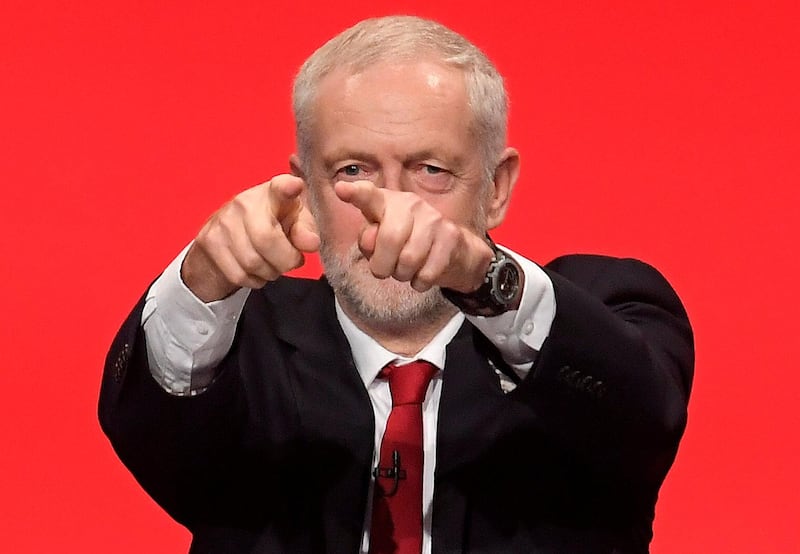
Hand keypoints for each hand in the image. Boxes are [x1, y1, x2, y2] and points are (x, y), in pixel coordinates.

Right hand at [182, 175, 319, 301]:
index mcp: (272, 194)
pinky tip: (255, 270)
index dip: (287, 187)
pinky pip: (238, 274)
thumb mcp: (294, 224)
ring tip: (272, 264)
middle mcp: (244, 202)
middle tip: (290, 261)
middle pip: (266, 239)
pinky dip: (254, 280)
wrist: (227, 240)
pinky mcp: (208, 241)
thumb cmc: (271, 227)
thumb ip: (306, 231)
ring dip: (270, 272)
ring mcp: (223, 221)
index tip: (295, 186)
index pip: (280, 187)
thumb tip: (310, 243)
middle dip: (285, 260)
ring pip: (252, 262)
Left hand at [333, 180, 492, 292]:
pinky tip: (422, 273)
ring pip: (408, 260)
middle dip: (382, 265)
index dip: (355, 193)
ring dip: (402, 275)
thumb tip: (370, 238)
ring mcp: (434, 218)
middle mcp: (412, 204)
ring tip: (406, 269)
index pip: (369, 196)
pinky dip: (420, 282)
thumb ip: (369, 241)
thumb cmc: (408, 245)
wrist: (455, 251)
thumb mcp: (382, 242)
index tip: (341, 189)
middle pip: (389, 238)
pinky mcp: (451, 237)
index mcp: (388, 202)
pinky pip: (426, 273)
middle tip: (386, 269)